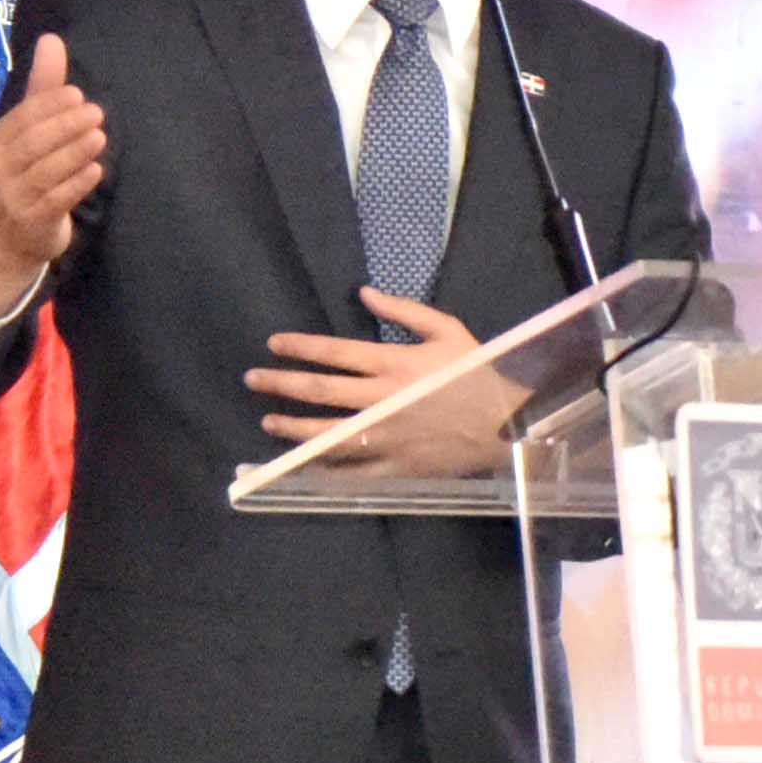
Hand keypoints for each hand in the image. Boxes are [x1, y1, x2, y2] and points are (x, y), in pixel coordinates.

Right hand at [0, 34, 106, 312]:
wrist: (18, 233)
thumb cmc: (31, 168)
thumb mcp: (35, 126)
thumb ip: (45, 85)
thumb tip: (51, 38)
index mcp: (0, 139)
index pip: (22, 118)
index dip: (49, 106)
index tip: (77, 94)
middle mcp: (1, 166)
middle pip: (33, 144)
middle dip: (64, 127)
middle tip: (97, 113)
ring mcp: (15, 196)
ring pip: (45, 172)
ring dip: (73, 153)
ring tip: (100, 137)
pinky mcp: (33, 220)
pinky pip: (55, 201)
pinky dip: (76, 185)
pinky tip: (96, 171)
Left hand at [247, 292, 508, 458]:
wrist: (508, 424)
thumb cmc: (478, 373)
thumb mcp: (448, 330)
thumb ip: (404, 310)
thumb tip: (364, 292)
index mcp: (394, 364)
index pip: (334, 353)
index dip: (299, 347)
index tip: (273, 344)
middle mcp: (381, 399)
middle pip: (320, 391)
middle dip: (281, 384)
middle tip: (253, 379)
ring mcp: (385, 436)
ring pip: (326, 433)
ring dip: (293, 426)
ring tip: (268, 421)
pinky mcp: (394, 465)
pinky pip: (351, 469)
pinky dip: (324, 466)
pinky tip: (304, 460)